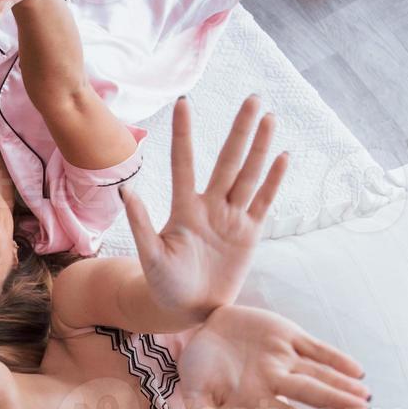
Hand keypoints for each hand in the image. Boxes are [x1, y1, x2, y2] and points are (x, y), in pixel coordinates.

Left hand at [125, 96, 288, 322]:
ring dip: (259, 148)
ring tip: (269, 117)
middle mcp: (210, 206)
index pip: (184, 163)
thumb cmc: (163, 284)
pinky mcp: (249, 233)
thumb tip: (125, 191)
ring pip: (249, 176)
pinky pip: (264, 202)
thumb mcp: (150, 255)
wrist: (187, 310)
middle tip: (253, 98)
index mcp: (184, 209)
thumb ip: (140, 224)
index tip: (184, 103)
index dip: (184, 134)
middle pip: (228, 161)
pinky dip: (273, 180)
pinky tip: (282, 156)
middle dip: (240, 131)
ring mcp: (231, 218)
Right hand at [178, 305, 369, 408]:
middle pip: (312, 393)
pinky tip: (357, 372)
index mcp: (255, 398)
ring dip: (343, 384)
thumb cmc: (197, 366)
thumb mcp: (194, 394)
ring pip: (319, 372)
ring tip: (365, 396)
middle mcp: (275, 380)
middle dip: (337, 402)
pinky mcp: (288, 335)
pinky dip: (336, 359)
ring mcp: (284, 357)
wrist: (201, 329)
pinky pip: (317, 348)